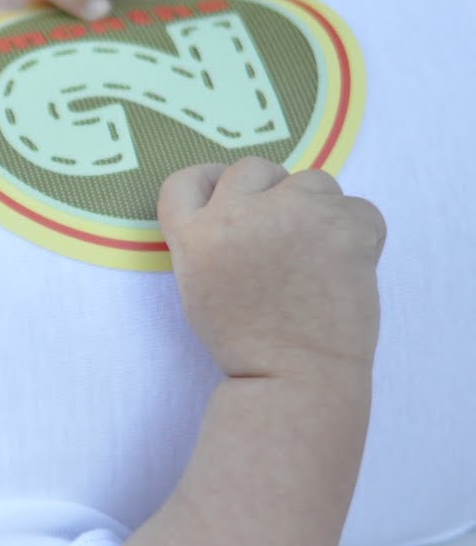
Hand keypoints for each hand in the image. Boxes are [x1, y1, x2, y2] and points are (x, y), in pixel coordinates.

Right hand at [157, 158, 385, 380]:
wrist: (293, 377)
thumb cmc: (246, 339)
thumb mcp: (200, 283)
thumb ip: (213, 237)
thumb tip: (253, 201)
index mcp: (195, 233)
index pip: (188, 180)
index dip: (210, 182)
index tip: (229, 197)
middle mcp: (238, 213)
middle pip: (253, 168)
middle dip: (270, 193)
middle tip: (283, 237)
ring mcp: (293, 213)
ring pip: (312, 181)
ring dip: (317, 210)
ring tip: (316, 259)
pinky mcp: (344, 223)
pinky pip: (358, 208)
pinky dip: (358, 234)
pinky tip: (344, 270)